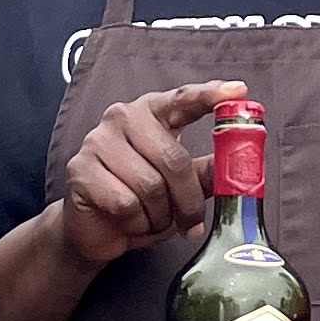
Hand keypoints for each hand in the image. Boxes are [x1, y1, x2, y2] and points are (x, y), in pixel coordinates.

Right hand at [55, 80, 248, 274]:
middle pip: (173, 158)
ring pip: (150, 186)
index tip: (238, 91)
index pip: (183, 98)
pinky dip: (136, 223)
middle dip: (188, 200)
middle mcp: (122, 118)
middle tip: (191, 222)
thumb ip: (205, 172)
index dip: (210, 95)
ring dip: (159, 215)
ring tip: (151, 218)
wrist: (95, 229)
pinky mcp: (80, 170)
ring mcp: (97, 141)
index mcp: (151, 113)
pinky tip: (129, 221)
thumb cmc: (140, 201)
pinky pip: (126, 204)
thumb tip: (237, 164)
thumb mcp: (178, 187)